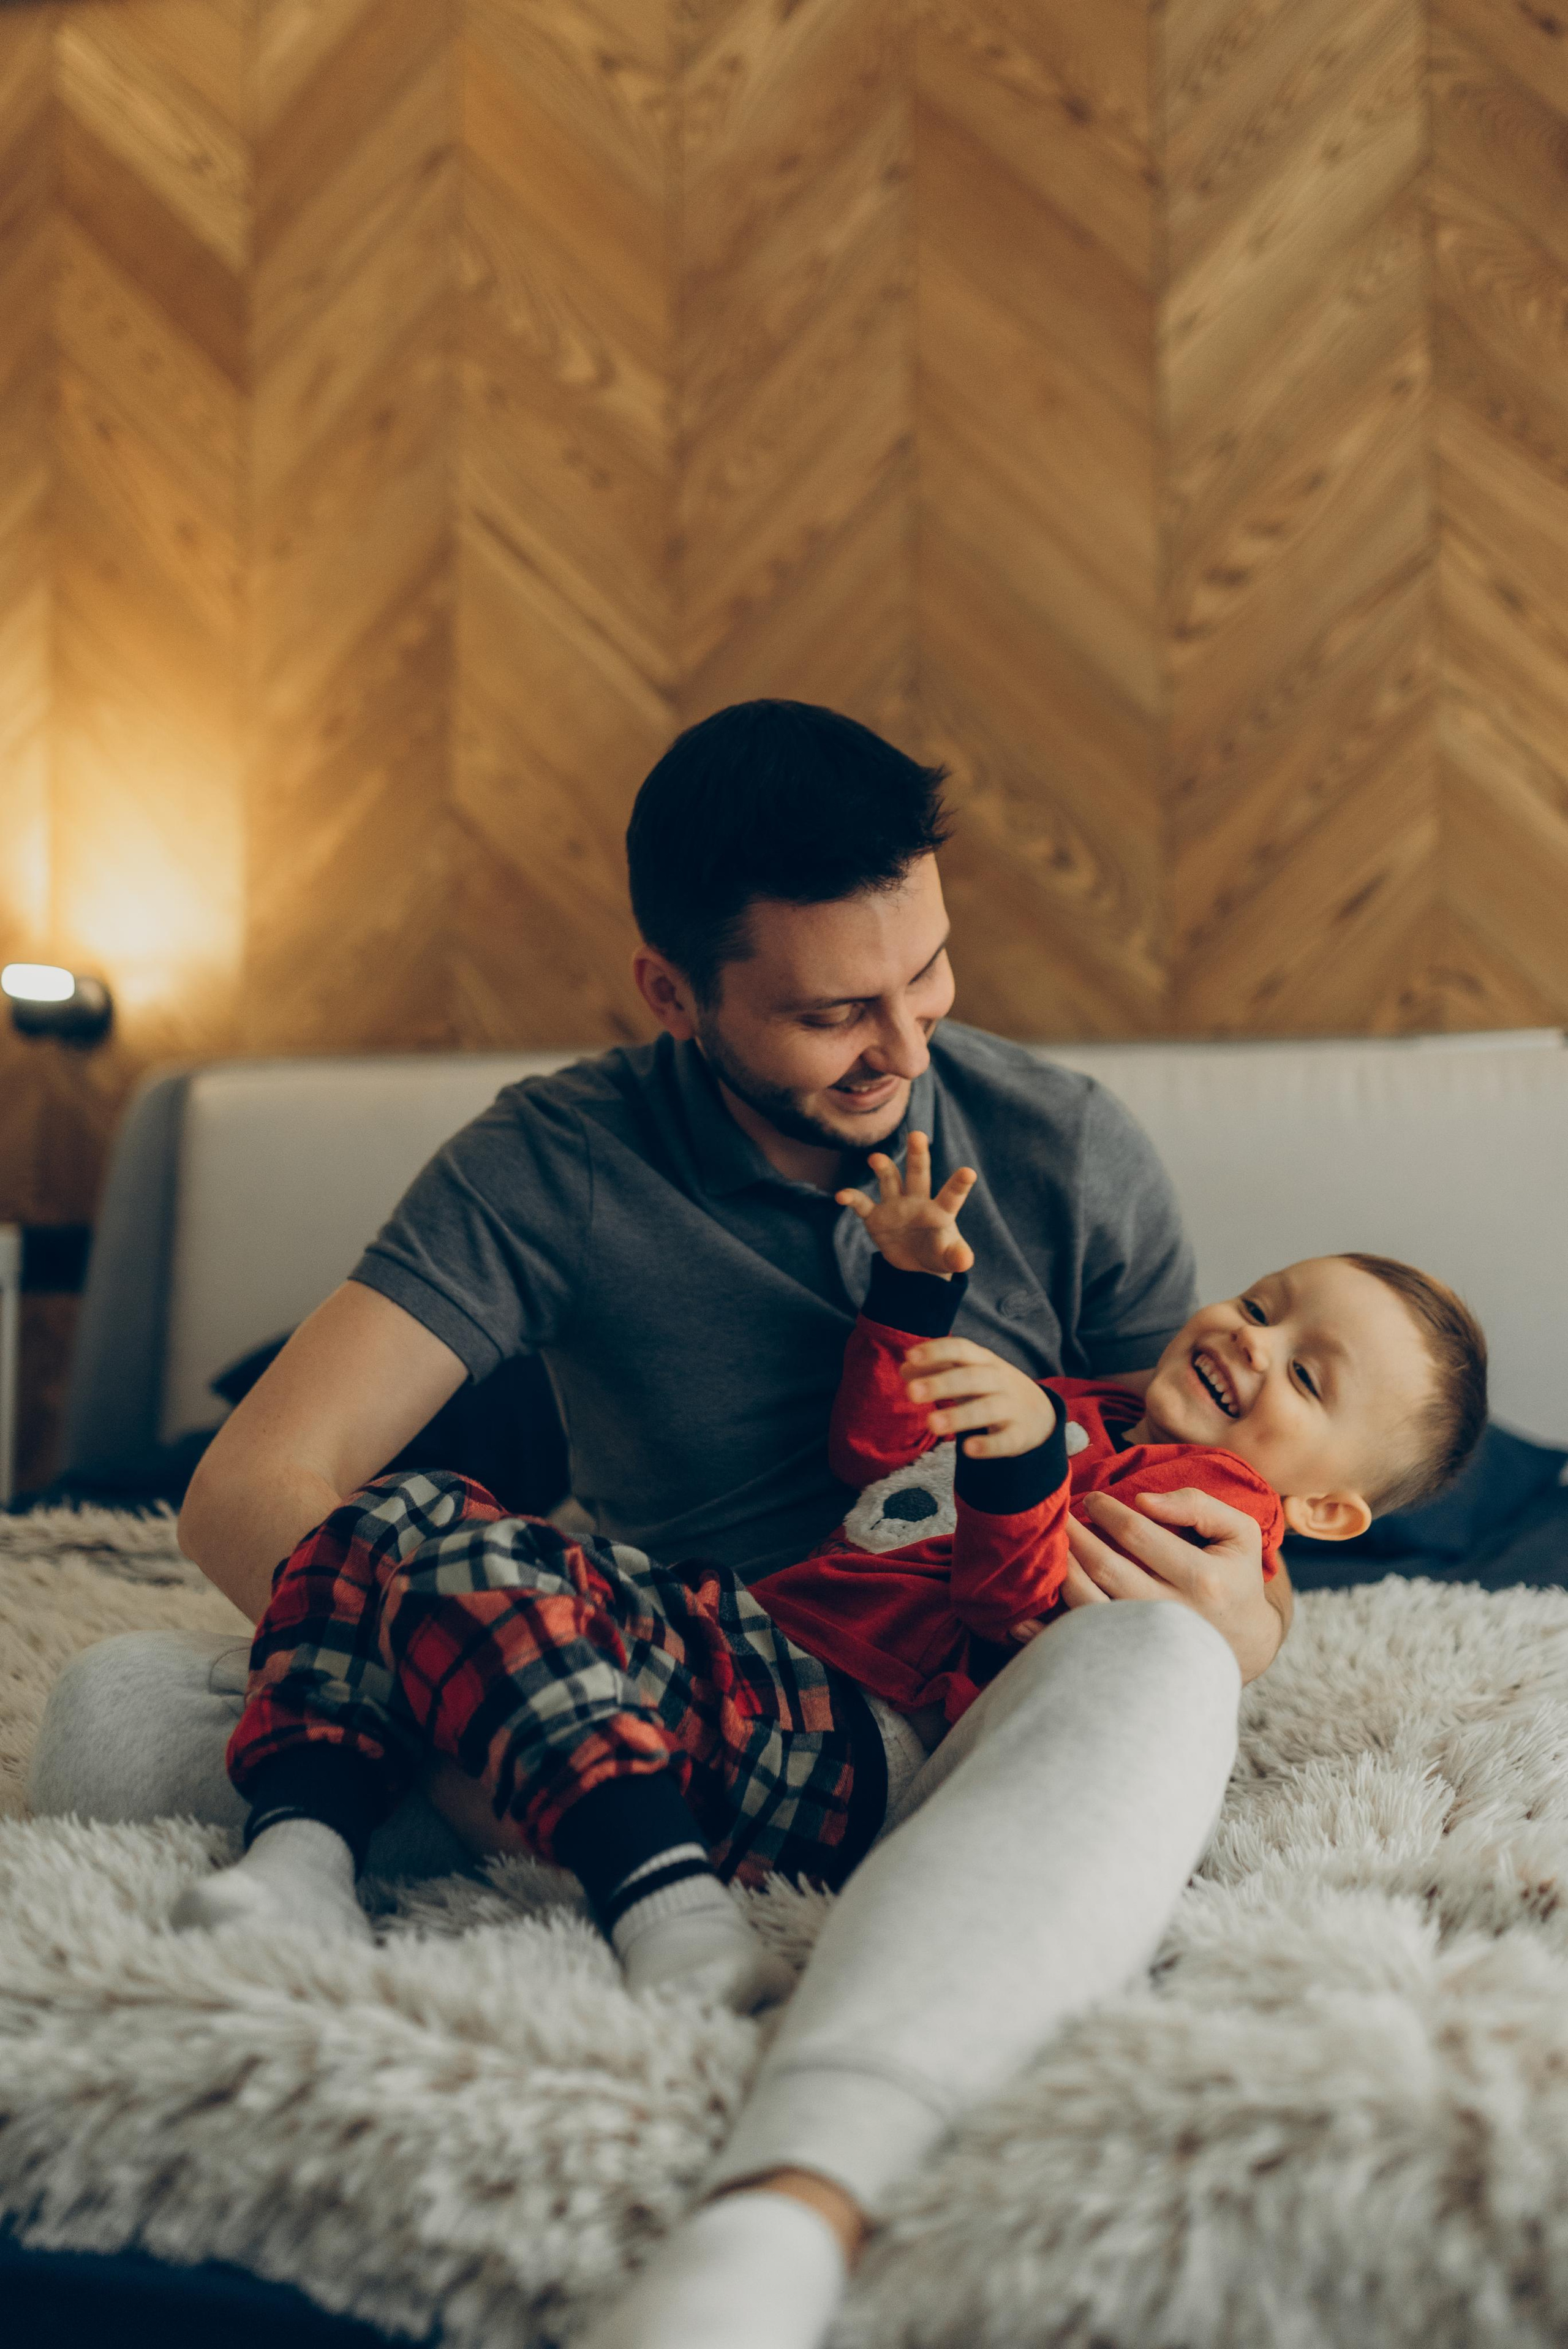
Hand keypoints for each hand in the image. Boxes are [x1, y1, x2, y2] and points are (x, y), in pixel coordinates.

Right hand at [837, 1130, 976, 1278]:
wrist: (917, 1261)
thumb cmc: (939, 1253)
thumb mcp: (950, 1258)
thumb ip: (957, 1257)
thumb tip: (964, 1262)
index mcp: (940, 1211)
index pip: (951, 1196)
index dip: (959, 1185)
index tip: (969, 1172)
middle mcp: (917, 1201)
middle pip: (918, 1173)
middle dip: (918, 1155)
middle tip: (918, 1135)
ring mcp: (895, 1206)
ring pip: (890, 1180)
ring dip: (884, 1168)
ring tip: (876, 1159)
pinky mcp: (876, 1217)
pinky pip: (862, 1204)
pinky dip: (851, 1198)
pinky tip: (841, 1196)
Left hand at [901, 1336, 1055, 1457]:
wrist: (1040, 1412)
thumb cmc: (991, 1388)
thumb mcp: (968, 1372)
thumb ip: (937, 1369)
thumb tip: (905, 1369)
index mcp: (984, 1360)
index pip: (961, 1349)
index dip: (936, 1351)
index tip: (910, 1356)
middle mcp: (999, 1380)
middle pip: (972, 1378)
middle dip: (942, 1384)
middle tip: (911, 1393)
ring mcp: (1012, 1407)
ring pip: (987, 1409)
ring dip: (959, 1416)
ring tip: (931, 1424)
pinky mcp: (1020, 1435)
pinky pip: (1005, 1440)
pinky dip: (989, 1445)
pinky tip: (968, 1450)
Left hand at [1059, 1486, 1286, 1683]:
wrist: (1246, 1645)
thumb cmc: (1236, 1579)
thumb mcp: (1238, 1533)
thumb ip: (1197, 1505)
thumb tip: (1144, 1501)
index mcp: (1203, 1579)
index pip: (1138, 1534)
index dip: (1106, 1510)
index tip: (1092, 1499)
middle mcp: (1173, 1615)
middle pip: (1106, 1569)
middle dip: (1074, 1537)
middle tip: (1056, 1517)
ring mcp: (1148, 1645)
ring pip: (1088, 1607)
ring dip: (1061, 1572)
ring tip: (1050, 1549)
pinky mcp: (1130, 1663)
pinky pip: (1080, 1647)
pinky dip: (1046, 1634)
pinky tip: (1021, 1618)